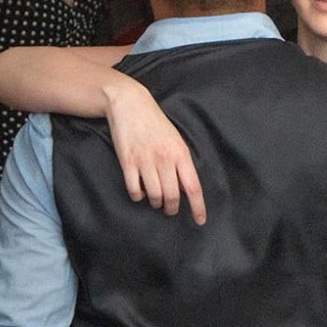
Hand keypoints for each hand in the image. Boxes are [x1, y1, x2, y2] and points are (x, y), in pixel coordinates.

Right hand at [107, 82, 205, 223]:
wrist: (130, 104)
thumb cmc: (156, 124)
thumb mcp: (176, 141)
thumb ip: (182, 164)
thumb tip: (186, 189)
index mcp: (181, 154)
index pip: (193, 187)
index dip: (198, 207)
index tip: (200, 221)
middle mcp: (165, 159)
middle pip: (173, 196)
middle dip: (172, 208)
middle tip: (170, 210)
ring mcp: (145, 160)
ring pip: (154, 195)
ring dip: (155, 202)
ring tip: (156, 200)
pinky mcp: (127, 161)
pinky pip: (134, 189)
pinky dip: (138, 196)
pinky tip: (140, 192)